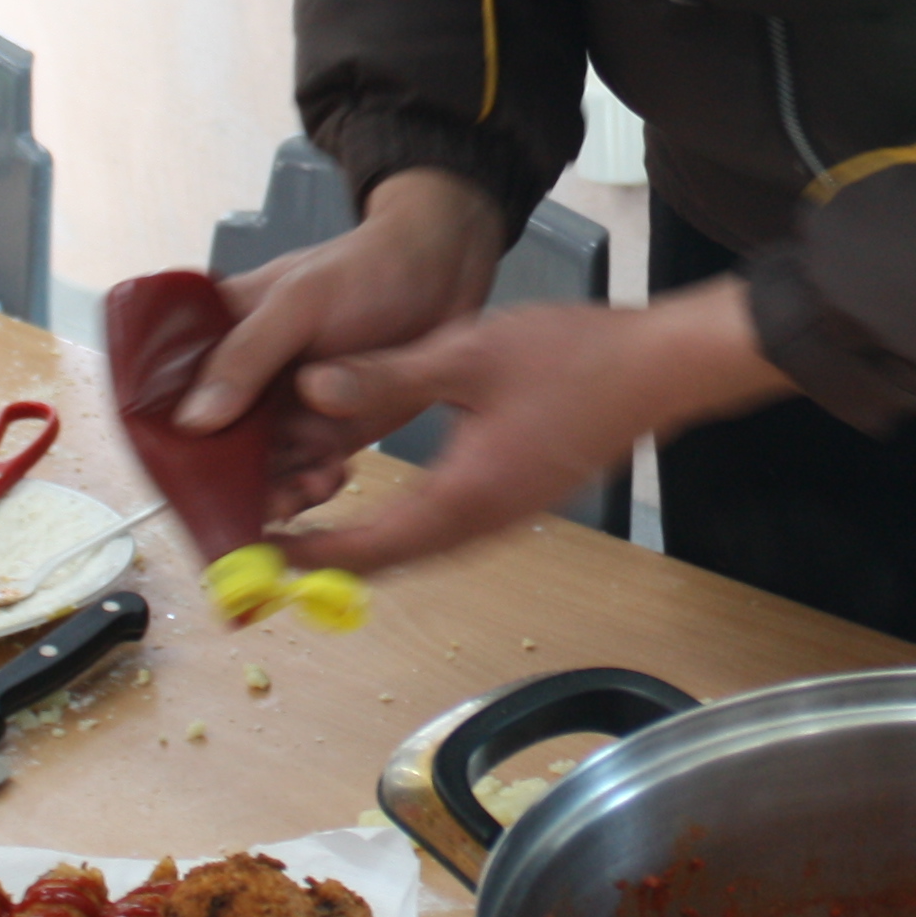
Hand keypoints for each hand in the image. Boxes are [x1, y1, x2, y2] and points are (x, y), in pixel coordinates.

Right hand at [193, 168, 510, 506]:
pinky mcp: (329, 433)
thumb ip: (246, 355)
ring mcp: (287, 411)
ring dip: (275, 490)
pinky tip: (330, 476)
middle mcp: (247, 381)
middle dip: (229, 481)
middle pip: (213, 447)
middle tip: (256, 497)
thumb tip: (192, 419)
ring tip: (306, 485)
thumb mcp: (298, 302)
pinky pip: (306, 474)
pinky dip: (313, 485)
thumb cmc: (365, 268)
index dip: (168, 440)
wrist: (443, 275)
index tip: (181, 476)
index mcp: (221, 337)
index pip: (169, 394)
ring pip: (259, 470)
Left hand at [278, 280, 796, 572]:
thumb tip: (309, 388)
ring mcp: (502, 516)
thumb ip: (385, 375)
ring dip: (357, 542)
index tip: (255, 554)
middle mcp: (481, 523)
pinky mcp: (514, 498)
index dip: (305, 556)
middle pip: (384, 562)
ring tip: (303, 521)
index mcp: (464, 498)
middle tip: (264, 542)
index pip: (366, 549)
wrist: (660, 370)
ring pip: (412, 548)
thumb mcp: (467, 354)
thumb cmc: (576, 358)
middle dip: (322, 557)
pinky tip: (372, 498)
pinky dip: (393, 525)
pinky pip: (439, 529)